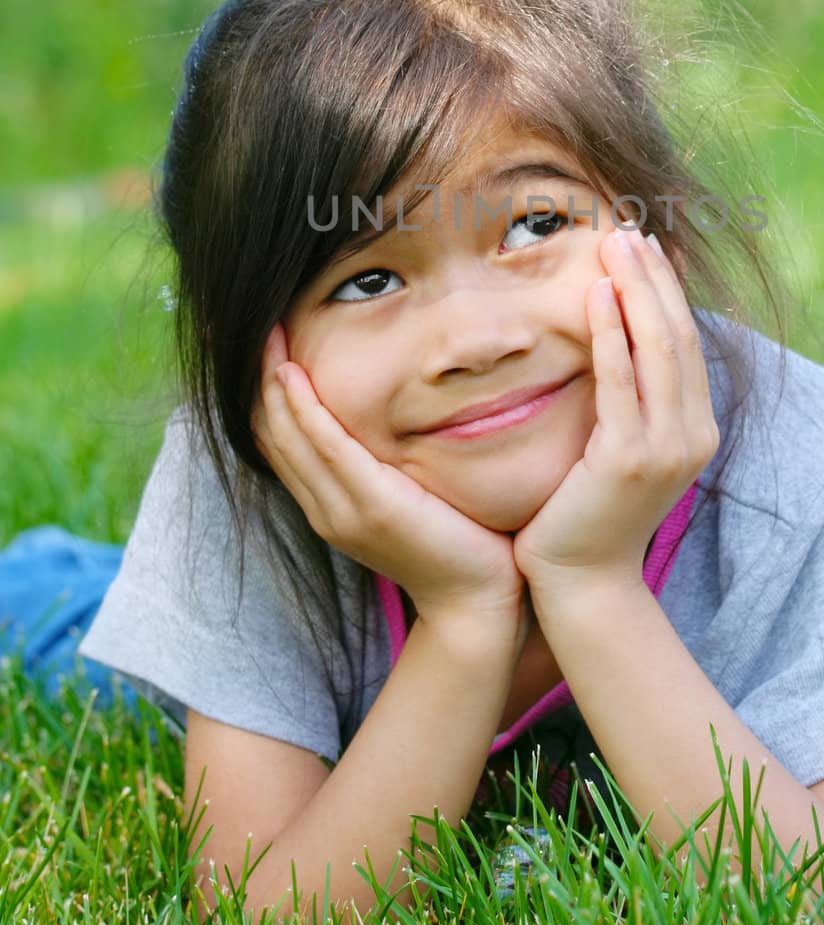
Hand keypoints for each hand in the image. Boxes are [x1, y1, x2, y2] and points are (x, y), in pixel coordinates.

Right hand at [251, 324, 528, 632]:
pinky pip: (327, 448)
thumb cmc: (455, 540)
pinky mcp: (371, 506)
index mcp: (327, 504)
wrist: (477, 599)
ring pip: (288, 436)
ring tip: (265, 333)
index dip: (257, 392)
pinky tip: (292, 375)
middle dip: (254, 378)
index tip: (256, 342)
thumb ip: (383, 459)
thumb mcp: (406, 493)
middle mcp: (323, 507)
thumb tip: (385, 411)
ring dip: (271, 382)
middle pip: (270, 433)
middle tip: (245, 325)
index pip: (276, 440)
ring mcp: (342, 510)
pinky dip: (305, 409)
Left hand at [512, 222, 719, 593]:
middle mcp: (692, 434)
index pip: (685, 341)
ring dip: (635, 290)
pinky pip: (619, 382)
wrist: (582, 584)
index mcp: (695, 428)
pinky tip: (595, 295)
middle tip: (628, 228)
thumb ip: (629, 402)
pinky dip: (610, 334)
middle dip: (653, 277)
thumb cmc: (589, 514)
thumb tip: (614, 341)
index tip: (645, 246)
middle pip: (677, 335)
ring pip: (655, 349)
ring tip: (614, 243)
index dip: (667, 289)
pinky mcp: (627, 460)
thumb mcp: (621, 449)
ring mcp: (665, 448)